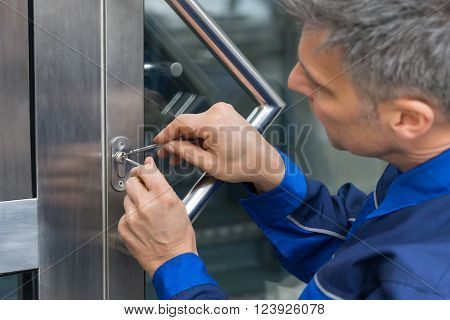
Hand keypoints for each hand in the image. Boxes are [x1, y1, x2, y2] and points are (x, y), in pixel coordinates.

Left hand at [118, 157, 196, 275]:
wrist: (172, 261)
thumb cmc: (179, 237)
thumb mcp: (179, 206)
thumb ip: (163, 187)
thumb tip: (152, 172)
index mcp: (163, 197)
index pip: (147, 171)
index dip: (145, 167)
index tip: (144, 167)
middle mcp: (146, 205)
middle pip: (132, 181)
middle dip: (137, 182)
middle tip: (142, 187)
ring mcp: (133, 217)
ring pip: (127, 197)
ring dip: (134, 200)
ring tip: (146, 212)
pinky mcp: (124, 227)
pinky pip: (124, 214)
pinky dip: (131, 216)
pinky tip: (142, 224)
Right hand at [154, 102, 284, 192]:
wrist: (264, 162)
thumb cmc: (243, 165)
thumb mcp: (209, 164)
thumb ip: (185, 153)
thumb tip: (169, 146)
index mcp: (213, 122)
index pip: (180, 123)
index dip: (166, 133)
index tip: (158, 142)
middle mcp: (218, 111)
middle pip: (188, 124)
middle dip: (177, 140)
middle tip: (169, 155)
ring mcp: (224, 111)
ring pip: (196, 124)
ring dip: (188, 139)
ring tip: (182, 157)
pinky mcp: (228, 114)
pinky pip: (206, 123)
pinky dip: (199, 135)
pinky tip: (195, 149)